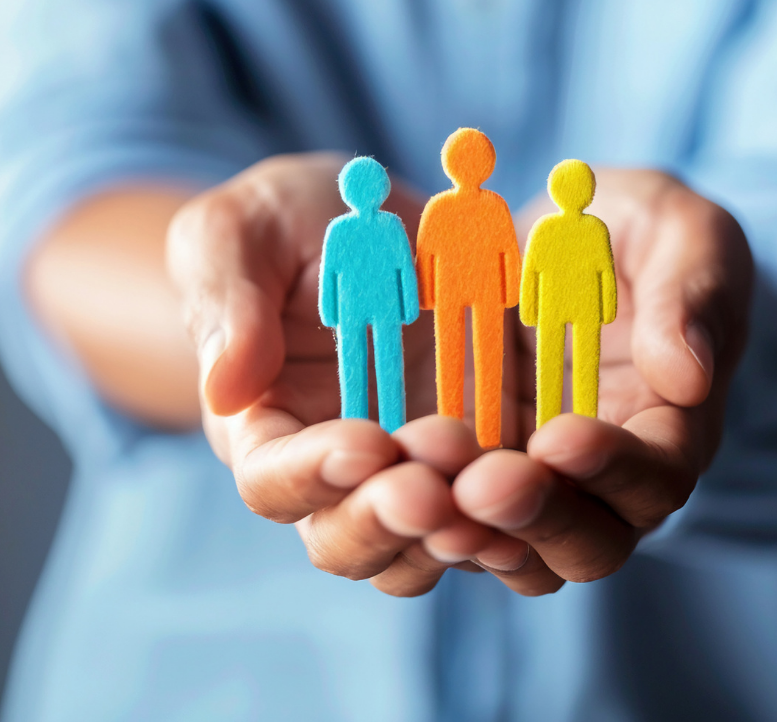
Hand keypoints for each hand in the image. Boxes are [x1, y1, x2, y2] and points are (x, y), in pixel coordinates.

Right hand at [166, 153, 523, 595]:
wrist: (378, 224)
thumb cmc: (290, 224)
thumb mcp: (242, 232)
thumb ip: (227, 300)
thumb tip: (224, 388)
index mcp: (264, 428)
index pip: (273, 481)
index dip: (314, 473)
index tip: (367, 441)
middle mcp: (335, 476)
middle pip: (347, 541)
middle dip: (390, 520)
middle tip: (436, 484)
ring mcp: (412, 477)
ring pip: (424, 551)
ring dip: (458, 534)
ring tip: (500, 488)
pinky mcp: (478, 466)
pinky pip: (496, 521)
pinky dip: (520, 519)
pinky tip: (552, 486)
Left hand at [451, 169, 752, 592]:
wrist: (553, 243)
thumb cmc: (633, 234)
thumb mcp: (678, 231)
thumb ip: (691, 293)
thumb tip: (687, 377)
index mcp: (674, 426)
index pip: (659, 476)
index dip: (615, 466)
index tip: (561, 436)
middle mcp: (608, 481)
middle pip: (589, 544)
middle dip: (538, 518)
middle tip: (482, 483)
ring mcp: (535, 487)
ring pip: (515, 555)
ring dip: (471, 532)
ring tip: (419, 490)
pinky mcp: (470, 478)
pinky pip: (449, 524)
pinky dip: (420, 518)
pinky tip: (383, 483)